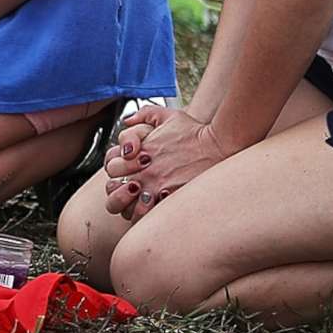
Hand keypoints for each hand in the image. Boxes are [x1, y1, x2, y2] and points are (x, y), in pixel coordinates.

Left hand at [101, 104, 229, 215]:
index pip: (110, 167)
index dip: (115, 171)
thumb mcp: (167, 114)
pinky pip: (151, 218)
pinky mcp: (172, 200)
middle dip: (118, 192)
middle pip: (114, 191)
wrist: (221, 145)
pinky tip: (158, 211)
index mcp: (138, 153)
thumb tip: (127, 121)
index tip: (125, 173)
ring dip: (132, 209)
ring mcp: (157, 188)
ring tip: (142, 206)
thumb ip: (143, 114)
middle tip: (131, 192)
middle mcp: (144, 172)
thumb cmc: (195, 131)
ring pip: (129, 211)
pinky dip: (150, 218)